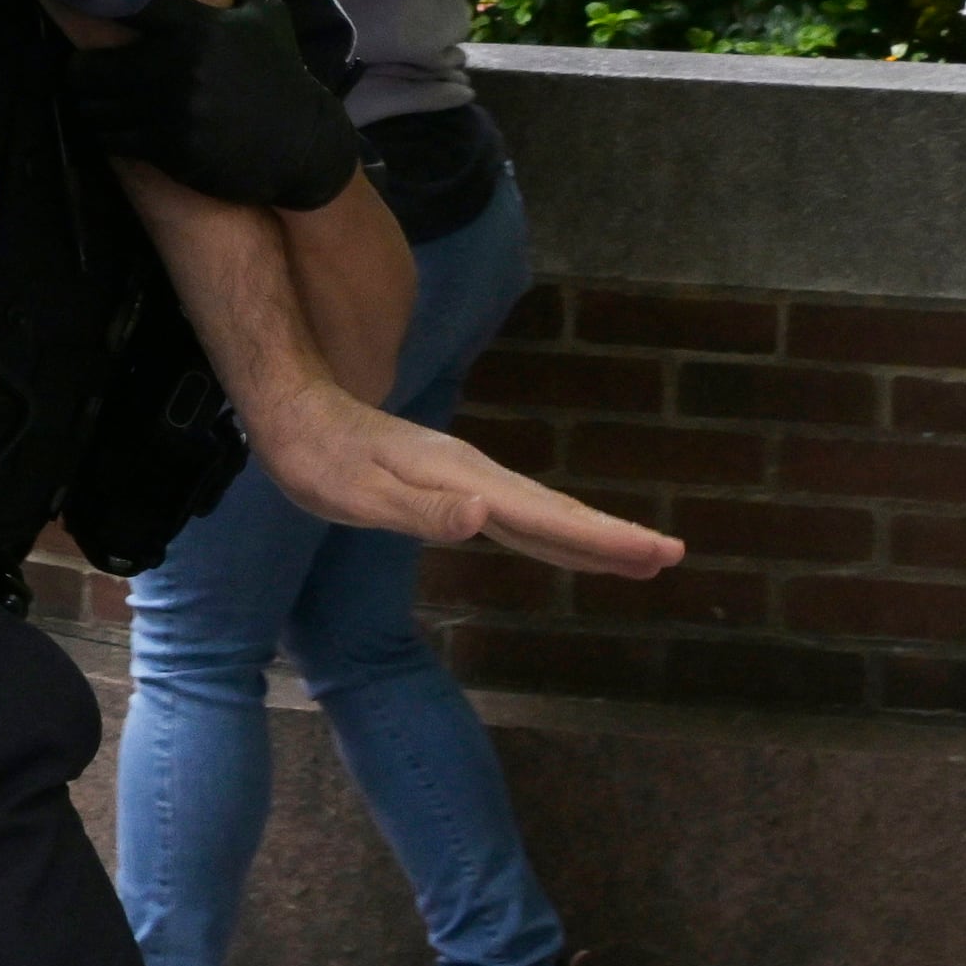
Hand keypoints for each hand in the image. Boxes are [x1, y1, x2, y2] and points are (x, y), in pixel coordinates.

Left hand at [236, 358, 690, 579]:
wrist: (292, 410)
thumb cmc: (318, 460)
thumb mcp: (359, 493)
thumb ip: (422, 510)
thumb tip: (483, 520)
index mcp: (464, 481)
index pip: (544, 517)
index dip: (600, 540)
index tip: (656, 553)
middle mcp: (476, 476)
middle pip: (558, 512)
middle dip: (614, 538)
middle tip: (672, 555)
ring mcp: (467, 476)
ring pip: (543, 511)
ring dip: (592, 534)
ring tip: (641, 554)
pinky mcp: (453, 481)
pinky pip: (517, 511)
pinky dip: (553, 528)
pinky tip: (563, 538)